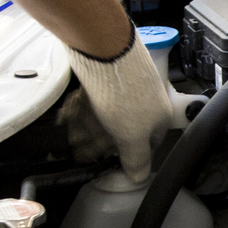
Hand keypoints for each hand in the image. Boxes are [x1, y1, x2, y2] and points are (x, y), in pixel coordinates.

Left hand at [67, 32, 170, 182]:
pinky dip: (83, 108)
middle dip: (100, 142)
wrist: (105, 49)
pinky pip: (96, 97)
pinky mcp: (109, 74)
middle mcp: (146, 102)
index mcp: (159, 118)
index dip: (128, 155)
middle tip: (79, 150)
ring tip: (70, 134)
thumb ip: (136, 160)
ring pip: (107, 113)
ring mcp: (127, 86)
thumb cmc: (123, 94)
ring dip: (87, 127)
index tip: (109, 162)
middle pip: (123, 129)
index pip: (148, 145)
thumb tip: (139, 178)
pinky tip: (68, 114)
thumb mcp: (132, 138)